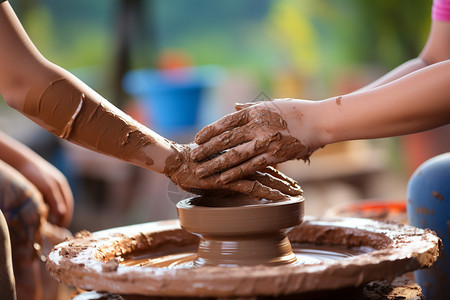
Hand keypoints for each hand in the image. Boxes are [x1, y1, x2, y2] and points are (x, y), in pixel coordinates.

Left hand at [18, 157, 72, 226]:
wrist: (21, 162)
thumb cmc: (35, 174)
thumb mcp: (47, 188)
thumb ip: (55, 200)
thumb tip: (62, 214)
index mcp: (62, 186)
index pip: (68, 205)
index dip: (66, 217)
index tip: (61, 228)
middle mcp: (58, 186)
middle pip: (64, 205)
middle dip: (61, 217)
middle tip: (56, 228)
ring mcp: (51, 186)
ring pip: (56, 203)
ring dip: (54, 213)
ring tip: (49, 223)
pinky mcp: (43, 186)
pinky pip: (48, 200)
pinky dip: (48, 208)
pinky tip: (42, 213)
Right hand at [164, 143, 302, 199]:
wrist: (177, 159)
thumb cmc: (193, 158)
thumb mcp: (212, 154)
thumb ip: (226, 157)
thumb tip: (235, 162)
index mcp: (238, 150)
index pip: (264, 155)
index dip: (279, 163)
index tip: (291, 172)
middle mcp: (240, 158)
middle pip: (269, 167)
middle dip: (284, 180)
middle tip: (298, 189)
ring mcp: (235, 169)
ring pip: (264, 178)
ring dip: (281, 187)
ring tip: (295, 195)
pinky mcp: (227, 181)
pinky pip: (251, 187)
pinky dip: (267, 193)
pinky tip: (279, 199)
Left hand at [191, 99, 319, 182]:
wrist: (320, 121)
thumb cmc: (296, 110)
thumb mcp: (271, 103)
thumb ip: (250, 107)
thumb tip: (234, 106)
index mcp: (254, 111)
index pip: (226, 122)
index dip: (210, 131)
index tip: (197, 139)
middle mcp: (257, 126)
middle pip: (225, 139)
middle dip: (207, 150)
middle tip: (192, 157)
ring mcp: (265, 142)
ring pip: (234, 155)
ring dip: (215, 164)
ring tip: (201, 171)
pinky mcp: (274, 156)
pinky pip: (250, 166)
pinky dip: (234, 173)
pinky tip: (222, 179)